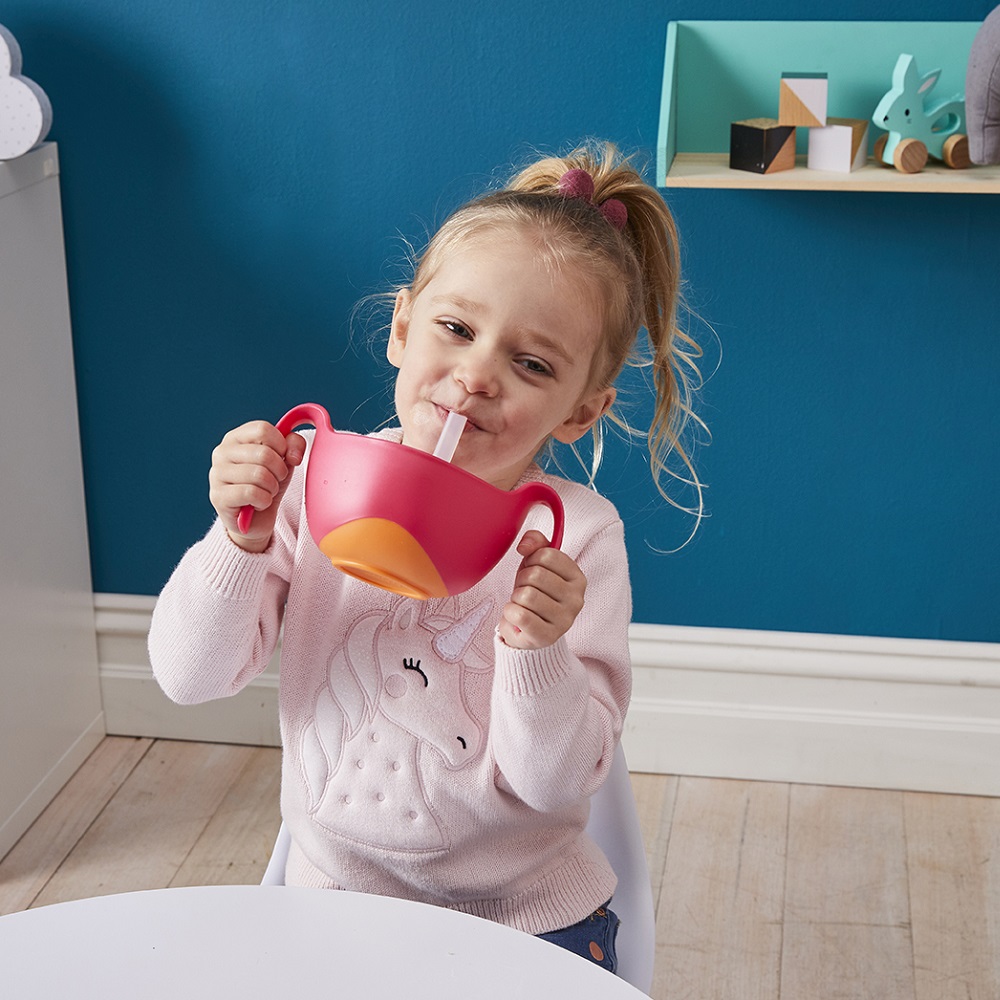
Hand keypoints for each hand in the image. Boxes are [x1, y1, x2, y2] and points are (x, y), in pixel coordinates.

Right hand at [208, 421, 304, 551]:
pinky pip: (252, 493)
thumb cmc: (267, 484)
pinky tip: (259, 504)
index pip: (262, 429)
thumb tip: (293, 453)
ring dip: (272, 487)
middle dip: (279, 471)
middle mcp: (221, 452)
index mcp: (236, 437)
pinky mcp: (218, 497)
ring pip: (259, 474)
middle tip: (275, 480)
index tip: (282, 458)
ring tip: (267, 492)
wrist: (255, 520)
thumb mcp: (285, 460)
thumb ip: (294, 444)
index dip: (281, 445)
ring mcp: (216, 474)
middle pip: (264, 453)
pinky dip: (264, 501)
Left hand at [498, 530, 586, 649]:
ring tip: (523, 605)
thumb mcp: (536, 563)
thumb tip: (525, 546)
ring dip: (516, 598)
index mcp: (577, 578)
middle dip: (522, 581)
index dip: (531, 560)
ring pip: (526, 595)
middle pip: (535, 574)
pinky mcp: (547, 637)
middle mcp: (576, 600)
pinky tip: (517, 617)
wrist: (528, 630)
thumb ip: (535, 542)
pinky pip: (519, 615)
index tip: (533, 571)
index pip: (546, 554)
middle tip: (526, 591)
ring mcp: (564, 620)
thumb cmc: (535, 593)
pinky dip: (510, 613)